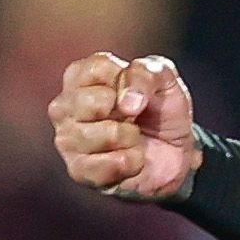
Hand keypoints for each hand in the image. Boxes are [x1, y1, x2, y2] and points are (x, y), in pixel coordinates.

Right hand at [50, 51, 201, 202]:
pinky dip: (133, 162)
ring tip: (131, 138)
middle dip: (128, 113)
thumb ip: (145, 74)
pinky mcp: (78, 171)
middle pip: (94, 103)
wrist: (175, 151)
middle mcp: (64, 107)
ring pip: (107, 135)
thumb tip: (126, 103)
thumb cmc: (160, 110)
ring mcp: (66, 140)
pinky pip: (113, 164)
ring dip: (132, 138)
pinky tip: (130, 158)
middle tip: (132, 118)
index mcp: (78, 77)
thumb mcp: (163, 78)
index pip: (97, 69)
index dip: (127, 81)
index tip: (136, 91)